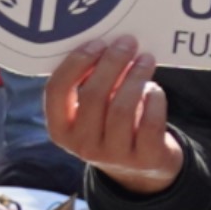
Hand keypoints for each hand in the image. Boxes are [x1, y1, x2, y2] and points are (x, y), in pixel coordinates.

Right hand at [44, 37, 183, 191]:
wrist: (142, 167)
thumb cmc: (113, 125)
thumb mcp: (93, 111)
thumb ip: (91, 83)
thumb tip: (108, 45)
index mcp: (60, 129)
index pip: (56, 90)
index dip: (76, 63)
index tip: (97, 42)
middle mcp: (81, 145)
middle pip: (93, 95)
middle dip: (112, 63)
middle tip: (127, 43)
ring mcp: (113, 155)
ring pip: (122, 108)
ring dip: (136, 77)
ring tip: (146, 59)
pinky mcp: (145, 158)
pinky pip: (149, 121)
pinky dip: (154, 99)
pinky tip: (154, 88)